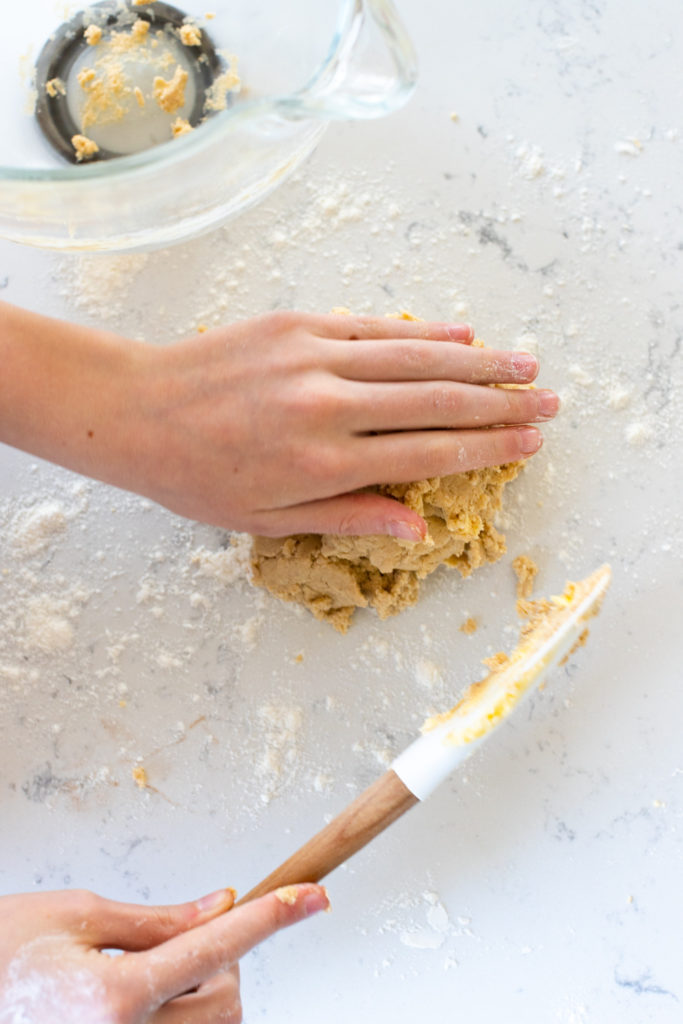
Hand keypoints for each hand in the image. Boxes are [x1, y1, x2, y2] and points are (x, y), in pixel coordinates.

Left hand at [0, 304, 557, 538]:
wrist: (134, 410)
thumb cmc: (197, 476)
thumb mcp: (270, 519)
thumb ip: (351, 517)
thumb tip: (420, 528)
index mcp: (321, 462)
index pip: (429, 453)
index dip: (487, 448)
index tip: (529, 443)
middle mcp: (326, 404)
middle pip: (436, 401)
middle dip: (500, 402)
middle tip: (549, 402)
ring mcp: (313, 356)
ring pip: (416, 357)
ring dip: (478, 362)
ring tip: (525, 365)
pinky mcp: (298, 323)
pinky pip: (374, 327)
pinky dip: (422, 332)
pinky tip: (462, 336)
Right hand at [0, 884, 328, 1023]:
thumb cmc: (2, 951)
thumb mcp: (77, 914)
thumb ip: (159, 919)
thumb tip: (220, 907)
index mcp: (114, 998)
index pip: (217, 947)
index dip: (271, 917)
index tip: (313, 895)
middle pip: (225, 1000)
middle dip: (225, 961)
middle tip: (190, 934)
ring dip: (207, 991)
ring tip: (151, 969)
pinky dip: (187, 1013)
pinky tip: (157, 994)